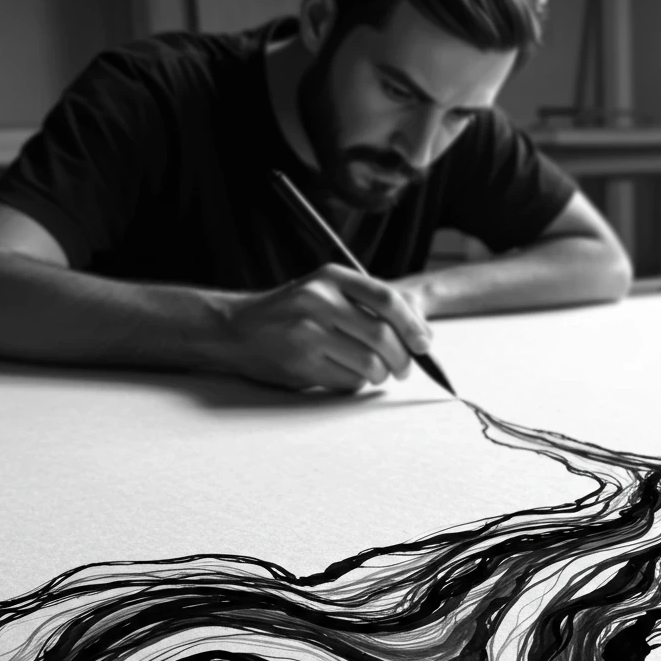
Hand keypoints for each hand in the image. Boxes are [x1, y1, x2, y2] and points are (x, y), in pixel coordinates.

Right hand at [223, 263, 433, 391]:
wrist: (236, 329)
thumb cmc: (289, 312)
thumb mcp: (323, 290)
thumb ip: (364, 304)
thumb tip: (418, 333)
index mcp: (331, 277)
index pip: (387, 300)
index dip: (413, 326)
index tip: (424, 344)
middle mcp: (319, 300)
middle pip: (382, 336)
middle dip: (402, 359)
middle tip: (405, 369)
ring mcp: (308, 333)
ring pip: (369, 363)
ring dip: (381, 375)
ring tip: (377, 373)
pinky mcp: (301, 363)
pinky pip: (348, 381)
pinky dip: (356, 383)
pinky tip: (347, 374)